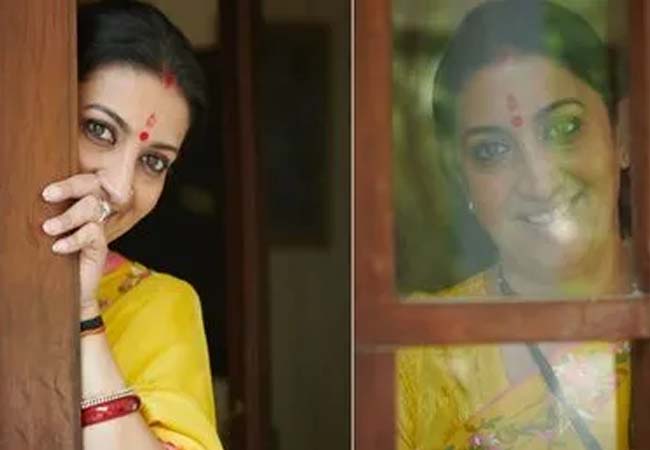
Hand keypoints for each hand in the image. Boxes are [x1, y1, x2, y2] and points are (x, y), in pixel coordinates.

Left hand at [42, 173, 111, 319]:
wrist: (59, 296)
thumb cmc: (43, 264)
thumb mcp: (35, 238)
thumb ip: (33, 222)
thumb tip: (9, 206)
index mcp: (70, 206)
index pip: (76, 183)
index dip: (66, 180)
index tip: (44, 188)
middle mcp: (85, 214)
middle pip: (90, 188)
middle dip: (70, 188)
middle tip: (47, 195)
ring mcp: (94, 230)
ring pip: (92, 207)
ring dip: (69, 217)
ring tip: (48, 229)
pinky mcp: (100, 247)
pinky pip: (93, 232)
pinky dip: (75, 239)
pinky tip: (58, 248)